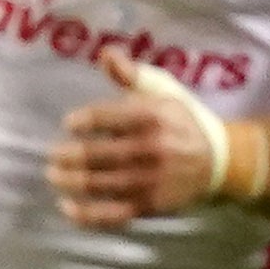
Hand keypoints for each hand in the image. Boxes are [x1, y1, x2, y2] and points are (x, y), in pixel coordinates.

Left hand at [49, 54, 234, 226]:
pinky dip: (86, 215)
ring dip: (69, 181)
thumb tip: (105, 53)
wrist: (217, 161)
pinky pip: (112, 215)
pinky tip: (67, 207)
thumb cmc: (180, 121)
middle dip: (67, 155)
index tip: (69, 124)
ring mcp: (149, 180)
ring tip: (54, 175)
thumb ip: (131, 75)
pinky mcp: (149, 205)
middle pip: (96, 154)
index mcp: (152, 117)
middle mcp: (150, 149)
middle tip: (52, 155)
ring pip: (99, 184)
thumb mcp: (162, 91)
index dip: (81, 121)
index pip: (105, 118)